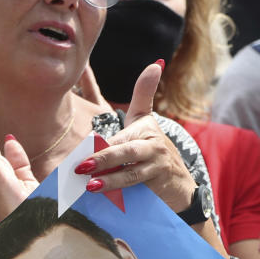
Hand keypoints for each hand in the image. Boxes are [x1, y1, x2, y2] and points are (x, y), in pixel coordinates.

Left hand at [74, 63, 196, 211]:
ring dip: (110, 179)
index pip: (119, 130)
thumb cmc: (153, 150)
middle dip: (103, 157)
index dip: (98, 140)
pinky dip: (119, 191)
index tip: (81, 142)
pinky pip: (137, 187)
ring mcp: (157, 164)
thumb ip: (143, 93)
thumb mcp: (145, 122)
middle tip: (80, 165)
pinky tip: (102, 195)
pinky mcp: (160, 182)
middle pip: (124, 149)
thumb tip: (155, 63)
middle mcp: (153, 143)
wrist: (178, 186)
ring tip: (89, 184)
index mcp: (145, 127)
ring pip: (131, 171)